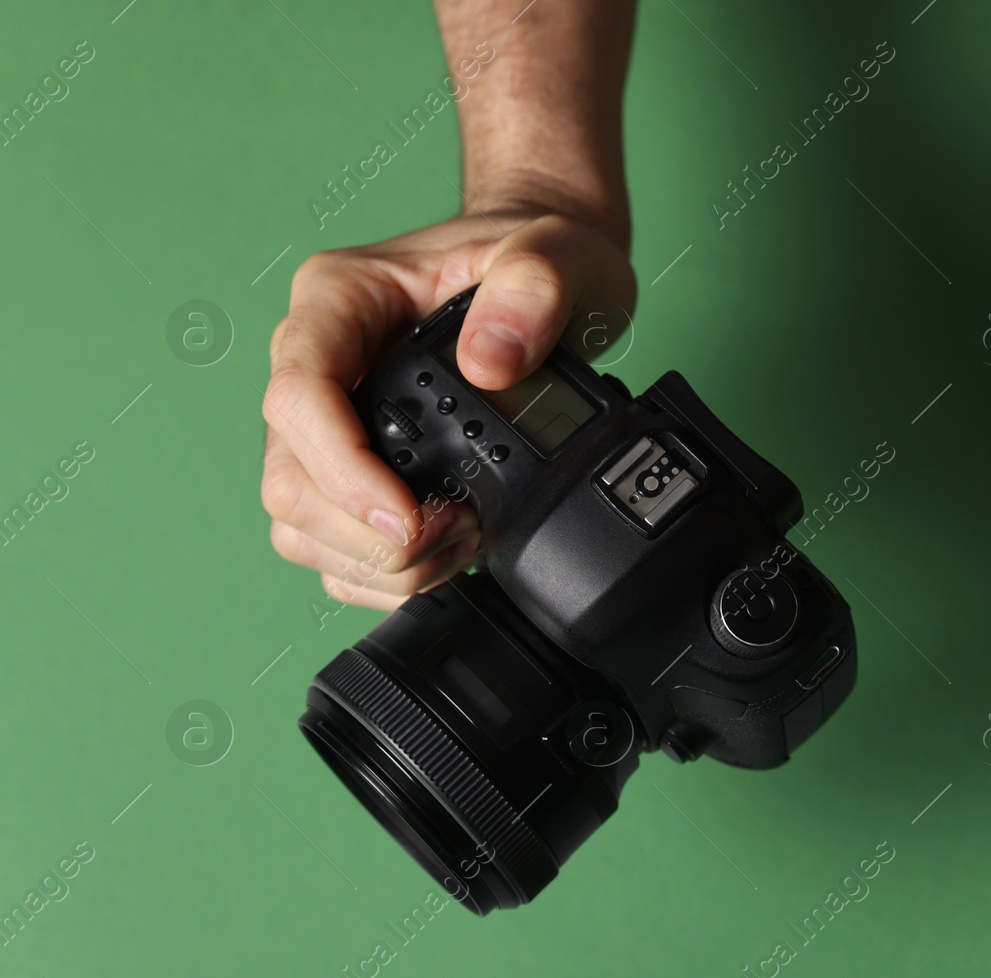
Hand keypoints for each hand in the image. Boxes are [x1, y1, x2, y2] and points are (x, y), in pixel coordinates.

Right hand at [261, 206, 635, 610]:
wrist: (551, 277)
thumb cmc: (540, 255)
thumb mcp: (557, 250)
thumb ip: (534, 287)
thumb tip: (489, 363)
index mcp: (339, 299)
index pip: (299, 394)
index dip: (342, 469)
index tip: (407, 515)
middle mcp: (317, 360)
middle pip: (289, 476)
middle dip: (366, 531)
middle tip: (457, 533)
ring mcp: (329, 419)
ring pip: (299, 521)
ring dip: (373, 558)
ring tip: (459, 541)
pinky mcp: (352, 465)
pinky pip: (331, 543)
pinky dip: (379, 570)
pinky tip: (444, 554)